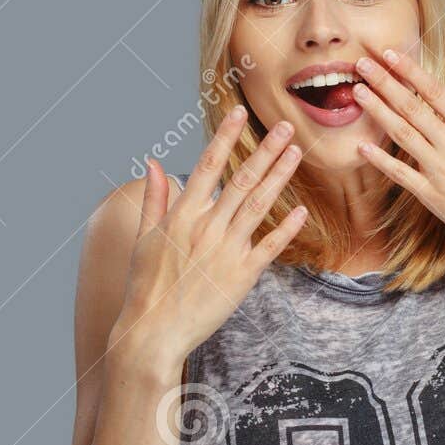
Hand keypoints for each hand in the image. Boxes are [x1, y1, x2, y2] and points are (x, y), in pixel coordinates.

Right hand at [110, 106, 307, 364]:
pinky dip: (286, 228)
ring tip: (296, 153)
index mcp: (181, 215)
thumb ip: (154, 198)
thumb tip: (153, 162)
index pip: (207, 165)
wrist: (154, 331)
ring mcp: (226, 251)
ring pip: (259, 205)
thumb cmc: (145, 285)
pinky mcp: (241, 275)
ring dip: (279, 177)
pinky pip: (269, 246)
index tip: (239, 113)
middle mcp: (206, 228)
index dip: (225, 137)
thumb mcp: (143, 238)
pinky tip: (302, 210)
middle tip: (285, 127)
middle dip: (265, 150)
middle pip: (241, 180)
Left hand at [349, 45, 444, 272]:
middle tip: (361, 64)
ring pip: (401, 134)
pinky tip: (361, 146)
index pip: (435, 91)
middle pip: (411, 107)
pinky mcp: (431, 196)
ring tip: (357, 93)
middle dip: (384, 83)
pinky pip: (400, 174)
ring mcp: (439, 171)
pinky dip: (380, 160)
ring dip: (378, 112)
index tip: (390, 54)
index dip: (410, 70)